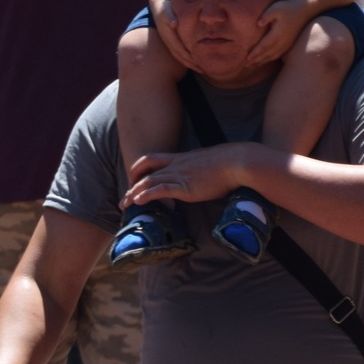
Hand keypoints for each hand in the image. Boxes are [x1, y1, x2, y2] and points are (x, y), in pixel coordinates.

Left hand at [123, 146, 247, 208]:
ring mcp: (180, 175)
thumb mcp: (208, 162)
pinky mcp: (186, 186)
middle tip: (125, 199)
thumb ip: (199, 169)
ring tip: (125, 205)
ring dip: (134, 193)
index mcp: (180, 158)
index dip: (139, 169)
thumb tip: (200, 177)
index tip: (133, 182)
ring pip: (149, 181)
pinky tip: (138, 202)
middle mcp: (176, 165)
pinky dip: (147, 195)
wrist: (238, 162)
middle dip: (131, 184)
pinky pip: (161, 189)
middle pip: (144, 171)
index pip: (151, 159)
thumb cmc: (229, 163)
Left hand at [243, 0, 312, 66]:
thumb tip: (258, 24)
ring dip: (263, 61)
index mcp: (277, 34)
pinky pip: (278, 54)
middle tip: (246, 65)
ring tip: (253, 65)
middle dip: (256, 60)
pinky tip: (265, 60)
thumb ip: (266, 16)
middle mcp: (282, 42)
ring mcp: (287, 44)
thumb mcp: (275, 8)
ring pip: (273, 56)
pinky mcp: (290, 44)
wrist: (304, 10)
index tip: (246, 59)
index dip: (255, 53)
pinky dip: (270, 58)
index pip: (263, 46)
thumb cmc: (288, 8)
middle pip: (267, 54)